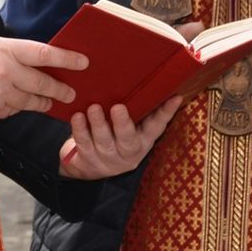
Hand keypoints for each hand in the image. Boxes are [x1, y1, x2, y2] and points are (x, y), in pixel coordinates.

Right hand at [0, 36, 84, 122]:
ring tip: (49, 102)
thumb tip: (42, 63)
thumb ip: (16, 53)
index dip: (67, 59)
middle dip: (61, 90)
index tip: (84, 63)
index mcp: (7, 50)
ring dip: (42, 103)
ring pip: (31, 102)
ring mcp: (1, 95)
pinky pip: (14, 111)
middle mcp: (7, 73)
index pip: (45, 54)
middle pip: (43, 84)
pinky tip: (13, 102)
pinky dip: (17, 108)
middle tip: (71, 94)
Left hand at [58, 96, 184, 179]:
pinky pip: (83, 145)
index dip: (166, 113)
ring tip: (93, 108)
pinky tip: (77, 117)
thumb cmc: (114, 136)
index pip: (157, 126)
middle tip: (117, 107)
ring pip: (103, 143)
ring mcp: (108, 160)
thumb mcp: (131, 127)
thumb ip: (140, 109)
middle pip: (128, 140)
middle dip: (123, 124)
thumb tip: (159, 84)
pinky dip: (80, 131)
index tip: (175, 97)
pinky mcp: (89, 161)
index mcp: (143, 141)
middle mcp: (128, 153)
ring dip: (98, 125)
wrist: (90, 166)